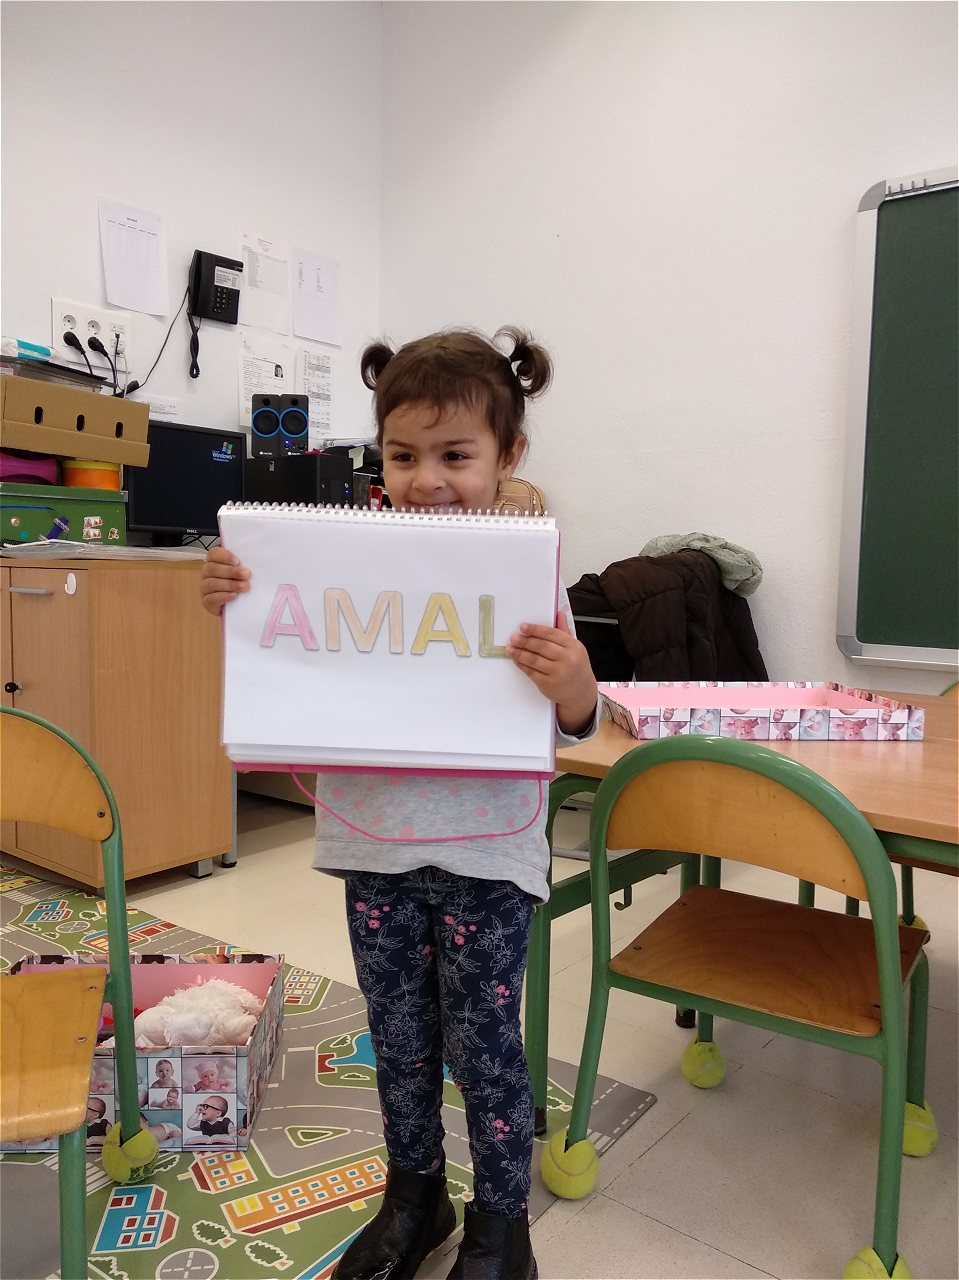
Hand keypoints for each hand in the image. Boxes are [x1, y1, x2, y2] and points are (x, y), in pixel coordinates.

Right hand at [201, 545, 250, 615]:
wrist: (240, 605)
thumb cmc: (242, 582)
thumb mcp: (245, 572)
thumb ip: (246, 564)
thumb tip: (258, 560)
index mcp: (215, 561)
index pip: (214, 554)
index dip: (224, 556)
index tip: (238, 561)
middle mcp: (207, 573)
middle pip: (213, 568)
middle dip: (231, 571)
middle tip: (246, 575)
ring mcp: (205, 587)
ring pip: (212, 583)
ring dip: (230, 584)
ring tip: (244, 586)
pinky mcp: (207, 601)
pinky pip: (211, 598)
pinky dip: (223, 596)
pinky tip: (234, 595)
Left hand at [506, 611, 596, 734]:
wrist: (581, 693)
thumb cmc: (577, 668)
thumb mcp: (575, 649)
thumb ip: (565, 631)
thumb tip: (559, 614)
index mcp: (574, 647)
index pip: (552, 634)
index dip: (535, 630)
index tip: (523, 627)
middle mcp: (568, 659)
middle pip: (541, 646)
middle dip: (525, 641)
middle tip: (514, 638)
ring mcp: (559, 673)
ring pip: (534, 659)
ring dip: (520, 653)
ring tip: (510, 648)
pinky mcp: (549, 684)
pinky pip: (532, 672)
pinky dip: (522, 665)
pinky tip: (517, 660)